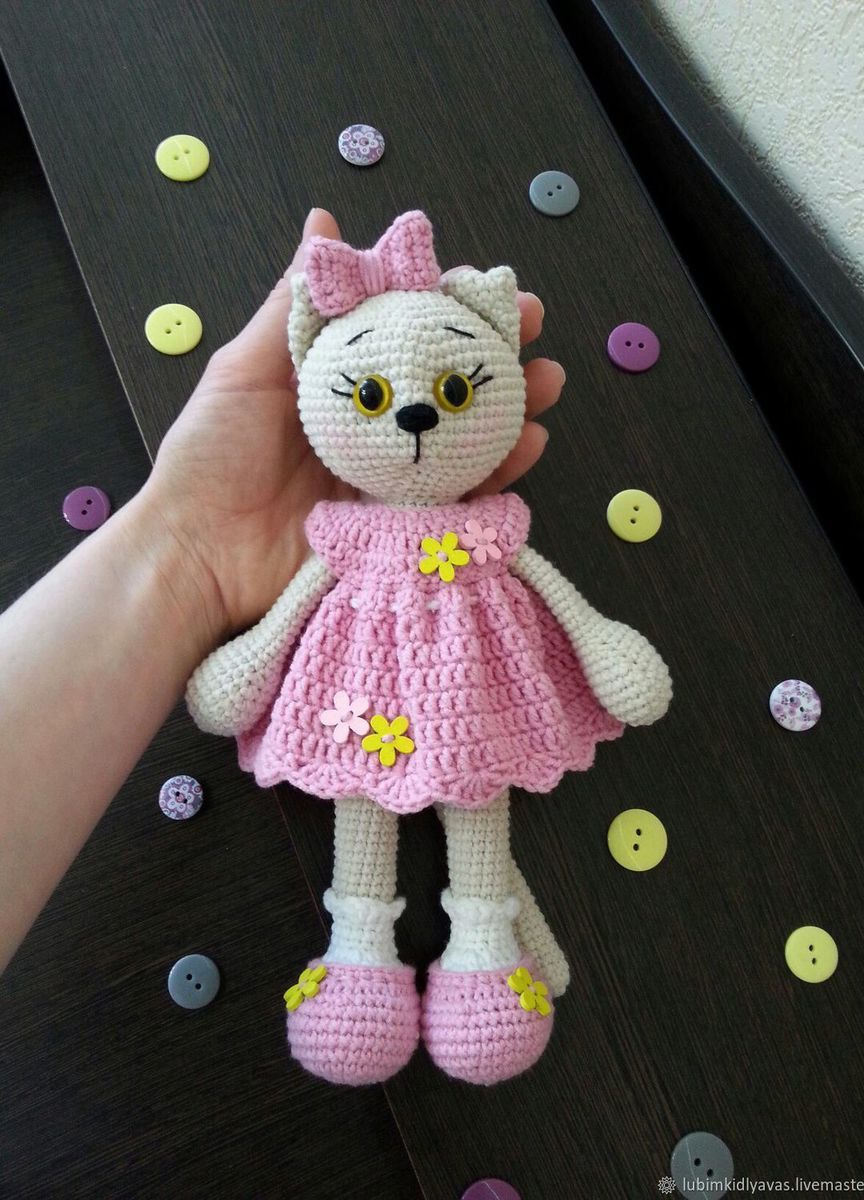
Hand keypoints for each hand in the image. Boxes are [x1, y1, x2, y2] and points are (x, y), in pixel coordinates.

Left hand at [143, 208, 565, 641]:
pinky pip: (463, 499)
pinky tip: (531, 443)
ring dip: (514, 409)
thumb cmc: (210, 458)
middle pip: (446, 385)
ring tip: (547, 383)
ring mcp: (392, 478)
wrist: (199, 558)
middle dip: (498, 355)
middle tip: (534, 330)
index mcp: (339, 386)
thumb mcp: (244, 371)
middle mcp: (372, 427)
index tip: (491, 283)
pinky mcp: (404, 528)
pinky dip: (501, 472)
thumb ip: (294, 308)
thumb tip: (324, 222)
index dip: (450, 307)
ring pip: (467, 439)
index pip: (406, 334)